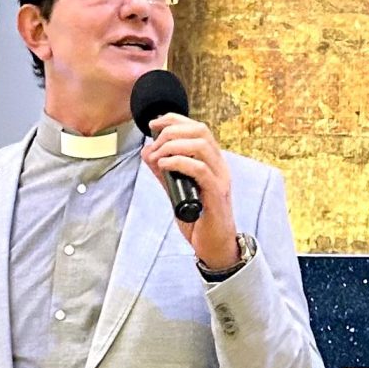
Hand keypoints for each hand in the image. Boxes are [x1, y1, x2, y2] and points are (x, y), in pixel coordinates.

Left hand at [141, 111, 239, 274]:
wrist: (215, 247)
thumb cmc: (200, 221)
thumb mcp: (176, 192)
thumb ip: (164, 172)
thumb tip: (148, 152)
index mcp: (212, 163)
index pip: (198, 129)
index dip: (175, 120)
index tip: (154, 123)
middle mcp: (219, 167)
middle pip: (200, 131)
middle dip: (172, 130)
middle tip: (154, 143)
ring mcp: (220, 180)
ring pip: (201, 146)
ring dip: (173, 146)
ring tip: (157, 156)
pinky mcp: (216, 195)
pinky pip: (200, 170)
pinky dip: (179, 162)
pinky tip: (163, 166)